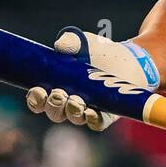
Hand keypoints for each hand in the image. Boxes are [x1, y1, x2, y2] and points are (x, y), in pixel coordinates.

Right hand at [25, 28, 158, 131]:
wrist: (130, 59)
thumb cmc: (101, 52)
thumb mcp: (83, 42)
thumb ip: (70, 42)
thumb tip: (59, 46)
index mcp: (57, 87)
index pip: (39, 99)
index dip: (35, 99)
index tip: (38, 90)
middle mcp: (70, 101)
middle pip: (54, 112)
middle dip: (54, 106)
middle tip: (60, 94)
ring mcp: (88, 109)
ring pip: (73, 118)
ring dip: (71, 112)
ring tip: (75, 101)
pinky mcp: (107, 114)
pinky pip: (96, 123)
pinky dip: (92, 120)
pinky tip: (90, 112)